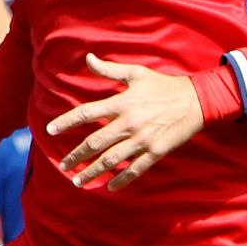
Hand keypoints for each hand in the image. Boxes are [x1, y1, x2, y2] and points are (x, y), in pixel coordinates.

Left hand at [49, 54, 203, 190]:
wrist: (196, 101)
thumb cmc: (163, 85)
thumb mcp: (136, 73)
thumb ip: (109, 70)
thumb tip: (88, 58)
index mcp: (121, 103)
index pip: (86, 113)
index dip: (66, 121)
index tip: (50, 130)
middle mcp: (128, 123)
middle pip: (94, 142)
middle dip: (76, 155)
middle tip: (63, 165)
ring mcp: (142, 139)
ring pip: (111, 159)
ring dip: (92, 171)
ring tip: (78, 180)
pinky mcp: (155, 152)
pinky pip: (135, 169)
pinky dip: (121, 180)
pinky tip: (109, 187)